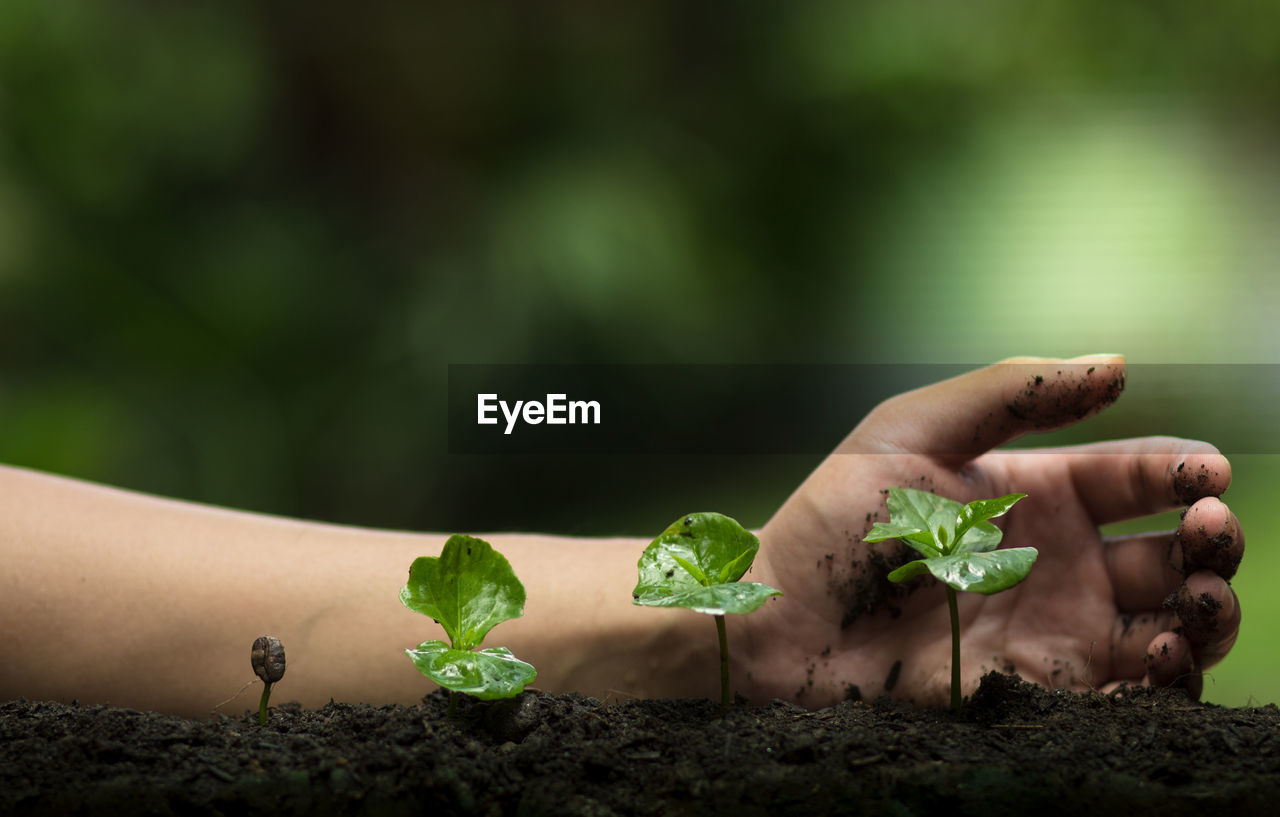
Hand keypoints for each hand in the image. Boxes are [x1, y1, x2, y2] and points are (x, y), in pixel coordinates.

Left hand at [745, 355, 1241, 706]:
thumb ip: (1008, 393)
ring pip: (1170, 626)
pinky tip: (1159, 655)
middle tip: (1208, 534)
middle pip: (1171, 553)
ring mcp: (1052, 630)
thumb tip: (1119, 366)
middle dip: (1210, 542)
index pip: (1134, 476)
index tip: (1205, 476)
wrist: (782, 623)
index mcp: (1034, 493)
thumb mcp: (910, 434)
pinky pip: (1128, 695)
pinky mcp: (1038, 693)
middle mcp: (1057, 562)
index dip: (1181, 472)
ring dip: (1205, 614)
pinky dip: (1166, 682)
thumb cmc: (833, 523)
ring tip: (1196, 600)